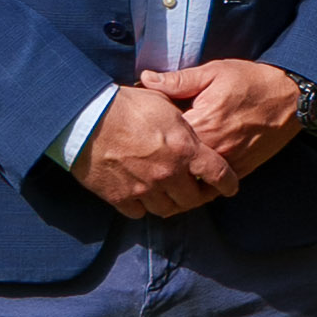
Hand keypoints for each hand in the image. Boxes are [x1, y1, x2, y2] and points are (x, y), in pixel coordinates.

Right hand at [78, 84, 227, 219]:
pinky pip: (138, 212)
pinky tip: (142, 196)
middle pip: (193, 199)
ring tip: (169, 195)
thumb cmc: (125, 105)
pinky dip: (142, 206)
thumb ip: (183, 122)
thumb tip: (192, 126)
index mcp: (184, 150)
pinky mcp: (120, 197)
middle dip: (198, 197)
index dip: (228, 184)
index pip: (219, 174)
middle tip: (196, 192)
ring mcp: (144, 189)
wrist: (85, 118)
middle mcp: (168, 174)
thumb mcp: (164, 104)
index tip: (230, 188)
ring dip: (171, 203)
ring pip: (166, 209)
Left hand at [150, 55, 313, 189]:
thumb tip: (145, 79)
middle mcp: (213, 147)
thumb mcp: (215, 72)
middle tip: (145, 153)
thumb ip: (179, 80)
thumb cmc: (253, 81)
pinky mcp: (240, 169)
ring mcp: (227, 161)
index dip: (149, 131)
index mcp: (202, 121)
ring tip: (160, 170)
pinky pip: (212, 187)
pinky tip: (186, 180)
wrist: (293, 98)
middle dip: (159, 158)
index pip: (162, 135)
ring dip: (175, 176)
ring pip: (190, 180)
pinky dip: (197, 186)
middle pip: (173, 162)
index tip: (142, 127)